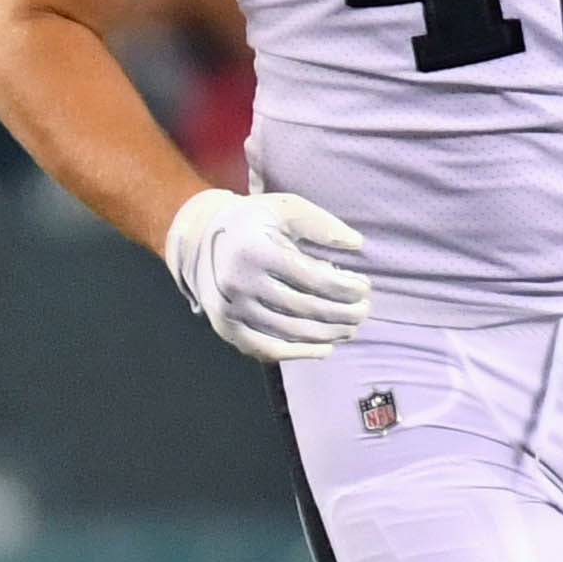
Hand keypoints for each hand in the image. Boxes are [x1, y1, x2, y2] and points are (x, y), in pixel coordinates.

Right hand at [163, 187, 371, 362]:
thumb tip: (357, 244)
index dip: (346, 287)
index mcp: (254, 250)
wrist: (198, 238)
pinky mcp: (225, 327)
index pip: (313, 278)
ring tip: (351, 327)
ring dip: (328, 333)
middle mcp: (239, 283)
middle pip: (305, 307)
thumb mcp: (284, 208)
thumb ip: (320, 223)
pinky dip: (299, 353)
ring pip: (290, 331)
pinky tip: (325, 348)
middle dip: (343, 312)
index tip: (365, 287)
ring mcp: (230, 309)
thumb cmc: (251, 221)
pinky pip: (266, 349)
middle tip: (365, 310)